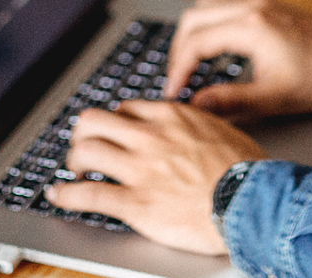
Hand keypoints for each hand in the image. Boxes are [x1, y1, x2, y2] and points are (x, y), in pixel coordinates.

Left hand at [47, 100, 266, 255]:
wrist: (252, 203)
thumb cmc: (248, 172)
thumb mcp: (224, 130)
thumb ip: (199, 125)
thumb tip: (194, 125)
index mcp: (171, 117)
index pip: (126, 108)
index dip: (116, 121)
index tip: (114, 132)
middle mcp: (149, 137)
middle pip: (94, 121)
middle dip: (84, 134)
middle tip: (84, 146)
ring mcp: (140, 169)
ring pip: (86, 151)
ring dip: (74, 161)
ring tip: (73, 170)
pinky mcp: (135, 202)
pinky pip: (88, 194)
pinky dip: (66, 195)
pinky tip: (58, 196)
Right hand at [161, 0, 311, 118]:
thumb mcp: (275, 98)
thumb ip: (231, 102)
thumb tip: (196, 106)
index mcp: (250, 28)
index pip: (195, 44)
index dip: (177, 71)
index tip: (173, 93)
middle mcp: (250, 6)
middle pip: (193, 20)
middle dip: (179, 52)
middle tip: (178, 80)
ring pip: (205, 4)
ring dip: (192, 32)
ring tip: (190, 61)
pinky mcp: (265, 0)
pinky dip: (210, 13)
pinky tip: (212, 30)